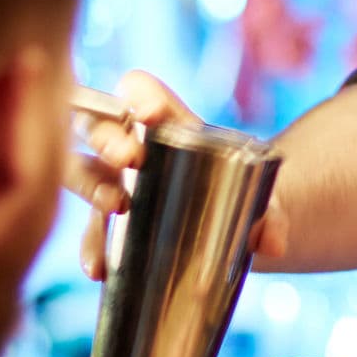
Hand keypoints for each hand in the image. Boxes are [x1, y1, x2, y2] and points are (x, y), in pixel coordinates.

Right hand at [64, 70, 290, 278]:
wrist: (232, 224)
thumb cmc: (240, 191)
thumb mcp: (258, 196)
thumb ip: (270, 214)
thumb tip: (273, 242)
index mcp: (166, 122)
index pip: (138, 89)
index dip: (139, 95)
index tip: (151, 115)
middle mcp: (131, 145)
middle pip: (100, 126)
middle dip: (108, 137)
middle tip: (130, 159)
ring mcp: (113, 182)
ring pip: (82, 170)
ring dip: (91, 185)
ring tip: (113, 208)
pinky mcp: (109, 223)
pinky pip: (90, 229)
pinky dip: (92, 246)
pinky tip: (98, 267)